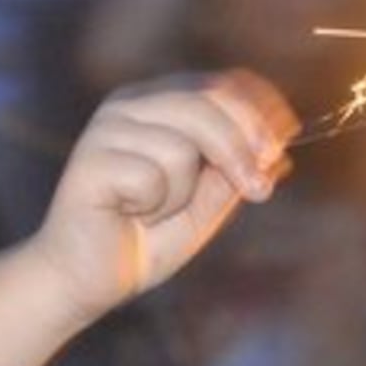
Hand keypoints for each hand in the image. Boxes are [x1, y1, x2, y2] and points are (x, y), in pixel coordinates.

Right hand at [30, 69, 296, 321]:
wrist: (84, 282)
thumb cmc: (141, 241)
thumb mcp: (203, 205)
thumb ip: (234, 172)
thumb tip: (279, 147)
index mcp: (157, 104)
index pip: (221, 84)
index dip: (260, 113)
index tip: (281, 151)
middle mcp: (128, 106)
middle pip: (207, 102)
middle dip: (241, 150)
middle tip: (257, 191)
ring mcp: (106, 129)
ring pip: (182, 143)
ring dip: (182, 193)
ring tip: (152, 212)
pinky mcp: (90, 160)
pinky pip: (152, 175)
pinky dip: (152, 206)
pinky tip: (127, 215)